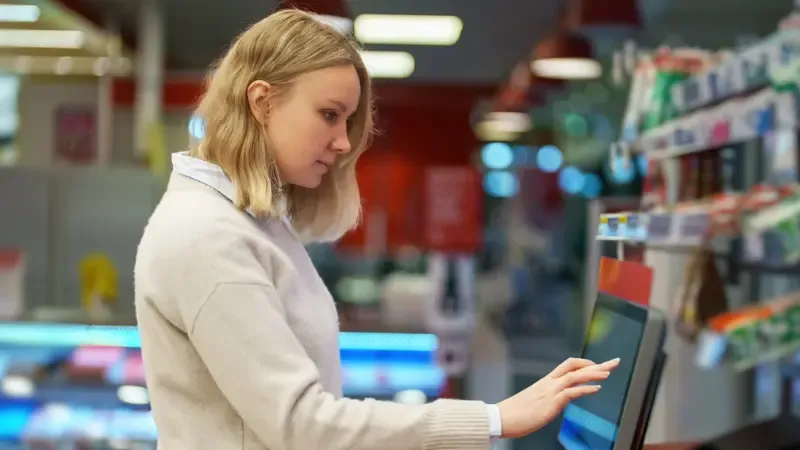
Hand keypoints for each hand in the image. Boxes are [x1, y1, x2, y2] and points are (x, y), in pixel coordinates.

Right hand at [497, 357, 619, 437]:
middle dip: (597, 364)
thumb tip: (559, 400)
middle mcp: (549, 383)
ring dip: (594, 373)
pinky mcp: (551, 403)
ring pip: (575, 376)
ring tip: (609, 373)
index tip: (599, 365)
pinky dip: (585, 389)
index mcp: (546, 381)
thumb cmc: (516, 413)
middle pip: (576, 366)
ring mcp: (550, 391)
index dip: (585, 364)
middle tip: (614, 362)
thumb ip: (548, 397)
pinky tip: (596, 388)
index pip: (568, 365)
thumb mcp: (535, 400)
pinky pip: (571, 392)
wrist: (502, 418)